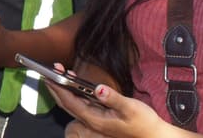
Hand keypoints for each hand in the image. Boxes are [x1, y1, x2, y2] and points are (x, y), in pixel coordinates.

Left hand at [47, 66, 170, 137]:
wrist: (154, 135)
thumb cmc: (144, 123)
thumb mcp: (130, 108)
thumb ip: (113, 98)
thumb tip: (98, 89)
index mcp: (95, 120)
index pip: (70, 103)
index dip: (58, 89)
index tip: (48, 76)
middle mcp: (92, 120)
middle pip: (67, 103)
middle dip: (56, 87)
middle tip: (48, 71)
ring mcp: (95, 118)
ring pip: (73, 103)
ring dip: (64, 88)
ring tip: (59, 72)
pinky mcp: (100, 115)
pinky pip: (82, 103)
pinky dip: (75, 91)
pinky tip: (75, 81)